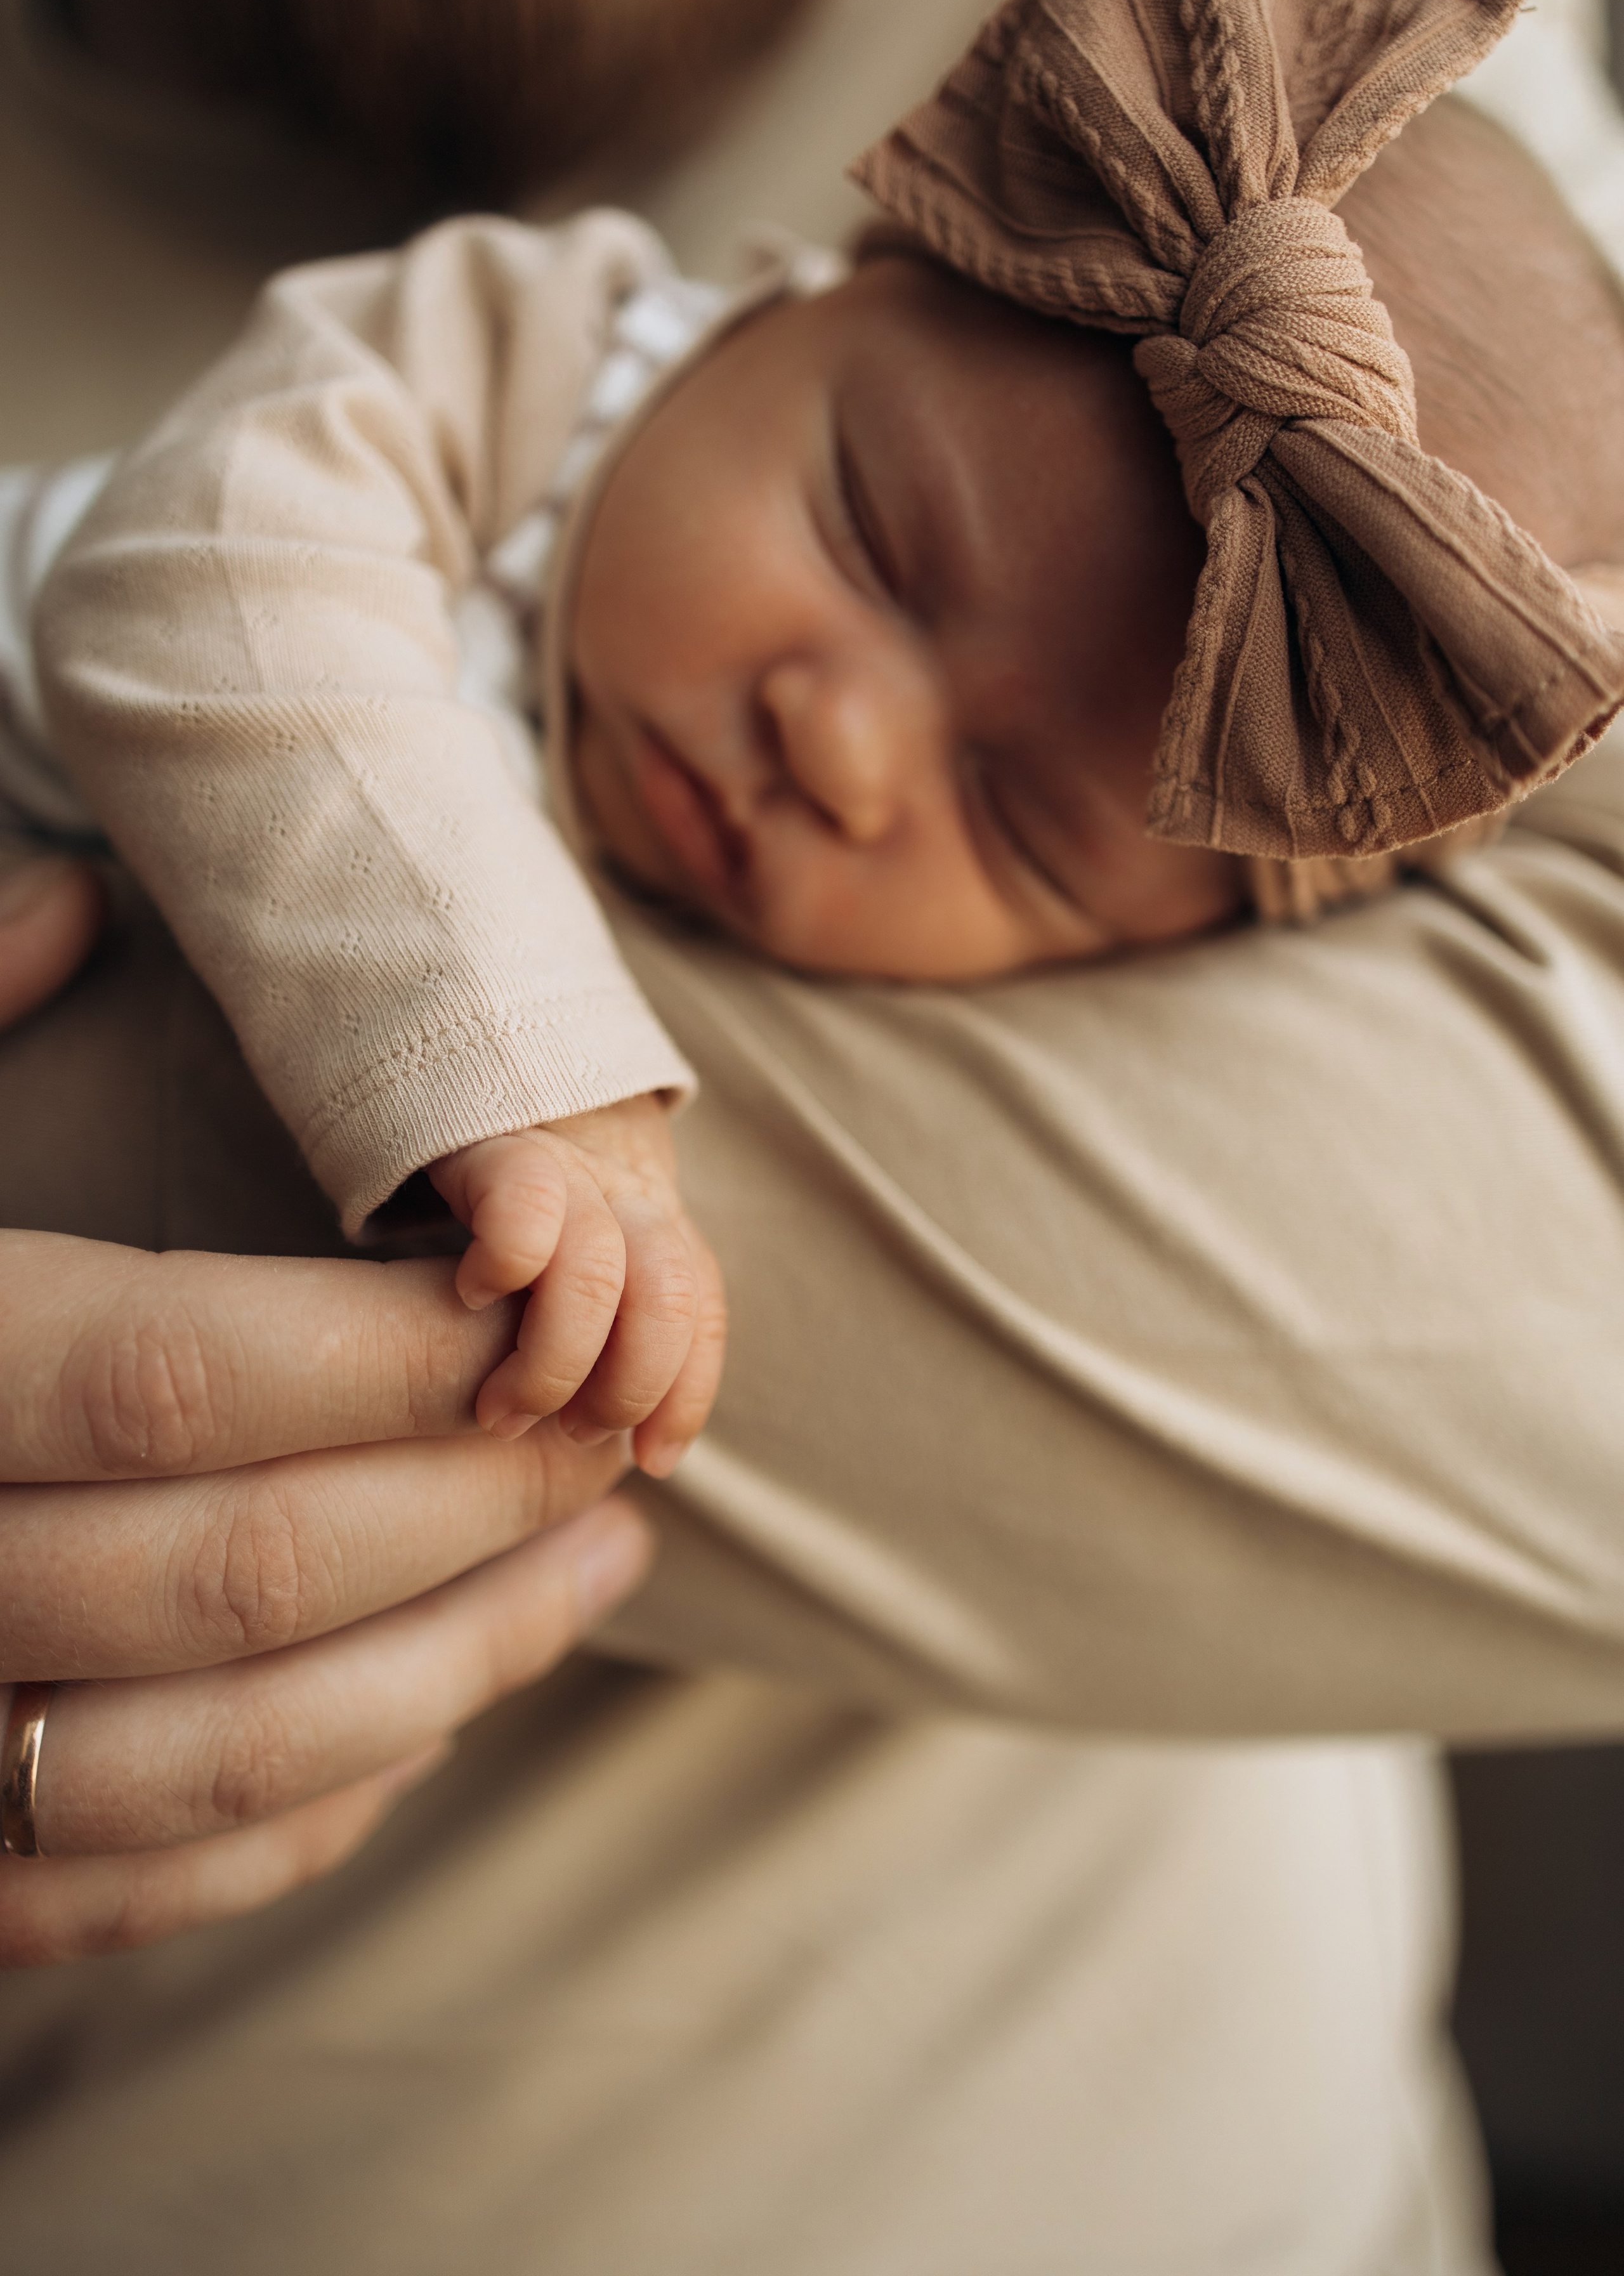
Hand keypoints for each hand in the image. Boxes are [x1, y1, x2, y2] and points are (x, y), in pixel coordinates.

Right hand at [0, 865, 653, 1965]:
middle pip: (237, 1569)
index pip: (170, 1375)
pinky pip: (139, 1885)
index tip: (529, 1304)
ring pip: (224, 1754)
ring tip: (603, 1561)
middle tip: (611, 1425)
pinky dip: (314, 1812)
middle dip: (470, 1498)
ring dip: (456, 1665)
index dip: (382, 1349)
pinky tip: (436, 1713)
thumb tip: (75, 902)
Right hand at [427, 1096, 726, 1475]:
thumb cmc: (518, 1195)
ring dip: (553, 1366)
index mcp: (657, 1226)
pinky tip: (471, 1296)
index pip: (700, 1315)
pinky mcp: (501, 1146)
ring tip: (502, 1410)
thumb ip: (603, 1318)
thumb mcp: (578, 1251)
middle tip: (567, 1431)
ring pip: (598, 1275)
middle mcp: (628, 1196)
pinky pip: (526, 1213)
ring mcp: (569, 1170)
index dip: (687, 1395)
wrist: (472, 1055)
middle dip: (625, 1389)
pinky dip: (506, 1268)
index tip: (653, 1460)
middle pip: (667, 1302)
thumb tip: (605, 1440)